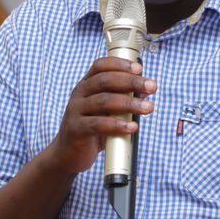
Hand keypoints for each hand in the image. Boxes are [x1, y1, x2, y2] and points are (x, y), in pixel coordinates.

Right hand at [49, 57, 155, 174]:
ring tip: (148, 108)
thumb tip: (145, 91)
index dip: (120, 64)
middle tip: (152, 86)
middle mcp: (79, 94)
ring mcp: (75, 111)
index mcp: (86, 85)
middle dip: (131, 82)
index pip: (101, 66)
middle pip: (105, 81)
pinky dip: (117, 125)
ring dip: (129, 103)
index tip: (139, 69)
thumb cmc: (91, 129)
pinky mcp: (76, 129)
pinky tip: (132, 127)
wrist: (68, 154)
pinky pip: (98, 125)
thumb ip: (123, 100)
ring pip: (103, 101)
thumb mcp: (107, 112)